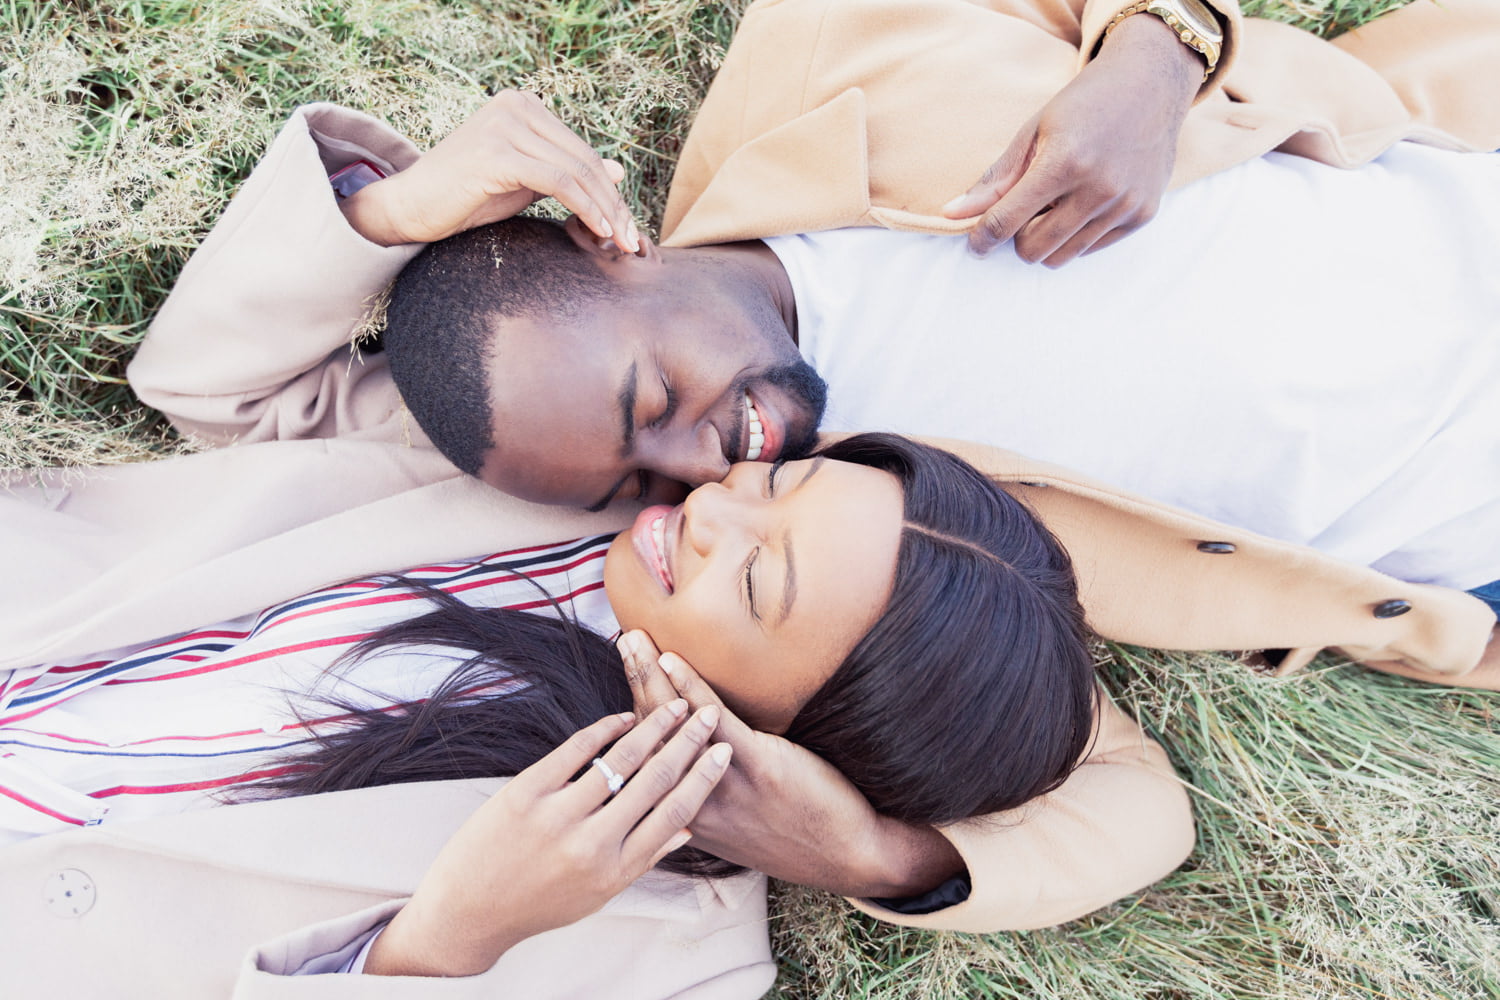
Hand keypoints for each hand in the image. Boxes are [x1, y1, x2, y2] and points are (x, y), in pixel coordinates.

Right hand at [342, 89, 640, 249]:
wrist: (410, 207)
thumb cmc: (464, 197)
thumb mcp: (526, 183)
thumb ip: (567, 173)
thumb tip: (619, 170)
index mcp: (523, 106)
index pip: (581, 151)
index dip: (610, 191)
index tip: (628, 226)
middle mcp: (515, 106)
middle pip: (584, 159)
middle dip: (614, 203)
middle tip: (632, 240)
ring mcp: (504, 126)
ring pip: (576, 170)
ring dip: (605, 210)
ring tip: (620, 241)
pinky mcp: (497, 152)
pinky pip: (558, 181)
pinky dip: (584, 207)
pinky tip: (598, 230)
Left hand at [365, 700, 729, 976]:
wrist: (468, 911)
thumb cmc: (537, 903)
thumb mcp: (598, 894)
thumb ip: (642, 859)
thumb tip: (687, 829)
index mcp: (616, 870)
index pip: (675, 814)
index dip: (704, 778)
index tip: (724, 751)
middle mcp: (592, 844)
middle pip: (656, 780)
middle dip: (688, 742)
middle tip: (707, 715)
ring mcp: (558, 816)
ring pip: (622, 759)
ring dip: (654, 726)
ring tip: (674, 706)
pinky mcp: (525, 794)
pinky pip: (575, 750)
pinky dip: (604, 728)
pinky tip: (623, 717)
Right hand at [619, 631, 964, 897]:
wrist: (845, 855)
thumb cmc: (790, 833)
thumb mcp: (732, 827)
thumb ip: (701, 795)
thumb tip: (681, 756)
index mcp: (683, 814)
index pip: (643, 758)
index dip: (626, 712)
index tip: (621, 676)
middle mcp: (693, 802)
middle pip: (650, 733)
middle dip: (634, 681)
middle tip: (623, 640)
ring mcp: (723, 785)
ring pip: (674, 722)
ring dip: (650, 674)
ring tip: (636, 639)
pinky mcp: (757, 767)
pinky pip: (715, 719)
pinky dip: (690, 686)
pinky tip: (673, 660)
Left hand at [941, 13, 1203, 265]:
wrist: (1150, 83)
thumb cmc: (1084, 103)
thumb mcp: (1033, 131)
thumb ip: (995, 179)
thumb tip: (952, 215)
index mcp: (1063, 162)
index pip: (1007, 221)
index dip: (982, 238)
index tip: (975, 243)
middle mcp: (1098, 188)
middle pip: (1033, 249)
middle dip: (1018, 237)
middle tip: (1023, 210)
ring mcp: (1125, 204)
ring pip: (1062, 256)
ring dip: (1047, 238)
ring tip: (1054, 203)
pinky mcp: (1143, 214)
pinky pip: (1091, 249)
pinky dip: (1076, 235)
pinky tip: (1082, 202)